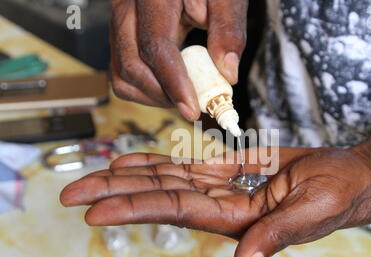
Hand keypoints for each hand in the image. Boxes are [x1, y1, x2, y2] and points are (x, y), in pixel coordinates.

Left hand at [61, 147, 370, 256]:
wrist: (353, 178)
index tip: (93, 209)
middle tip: (71, 192)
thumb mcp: (314, 211)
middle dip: (117, 193)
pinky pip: (191, 168)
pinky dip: (162, 164)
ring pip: (170, 181)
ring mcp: (226, 190)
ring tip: (96, 174)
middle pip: (161, 197)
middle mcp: (223, 207)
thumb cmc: (341, 193)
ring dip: (132, 177)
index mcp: (239, 220)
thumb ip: (276, 237)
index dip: (135, 207)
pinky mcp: (234, 174)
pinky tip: (137, 162)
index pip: (176, 211)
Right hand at [109, 0, 247, 120]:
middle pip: (132, 64)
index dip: (174, 83)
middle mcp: (127, 6)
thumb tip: (227, 74)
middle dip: (163, 95)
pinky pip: (121, 72)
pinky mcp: (120, 35)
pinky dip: (145, 89)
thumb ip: (228, 28)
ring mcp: (119, 21)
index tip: (192, 109)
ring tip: (184, 96)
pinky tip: (170, 88)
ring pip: (122, 73)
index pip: (156, 45)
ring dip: (153, 95)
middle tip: (193, 106)